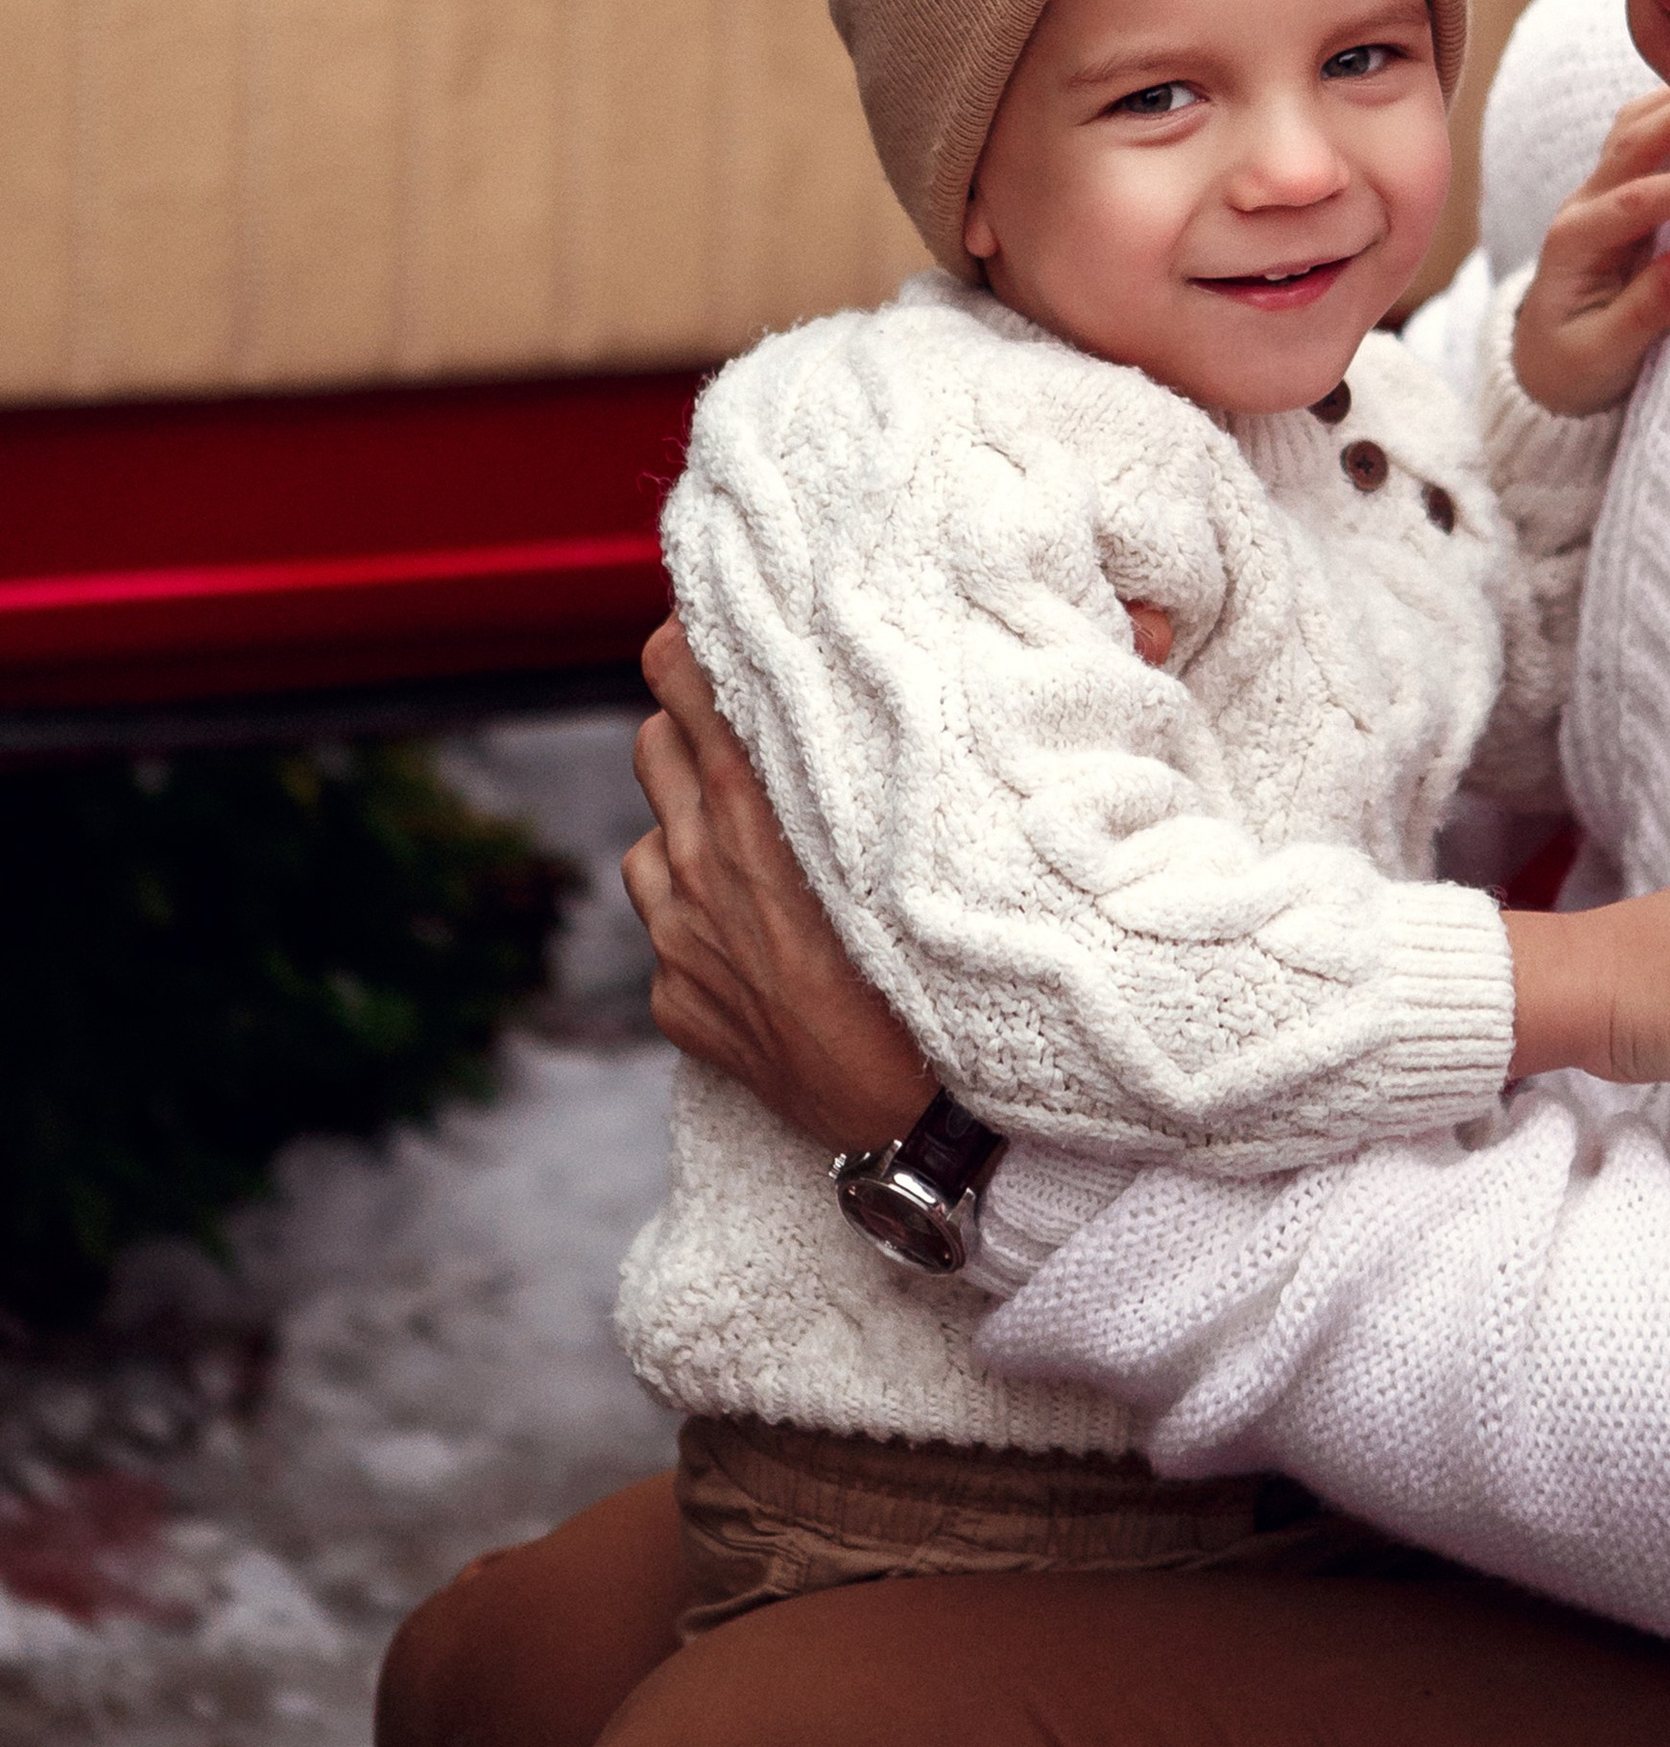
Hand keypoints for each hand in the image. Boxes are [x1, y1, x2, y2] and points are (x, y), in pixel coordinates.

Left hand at [624, 619, 933, 1153]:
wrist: (913, 1122)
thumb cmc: (942, 970)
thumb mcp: (908, 846)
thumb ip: (867, 762)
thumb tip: (892, 681)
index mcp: (757, 811)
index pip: (680, 684)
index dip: (685, 644)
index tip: (708, 624)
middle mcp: (701, 865)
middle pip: (651, 745)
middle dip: (688, 728)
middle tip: (744, 730)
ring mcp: (677, 938)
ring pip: (649, 837)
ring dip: (687, 828)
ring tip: (754, 851)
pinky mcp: (673, 1000)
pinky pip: (665, 931)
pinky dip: (699, 922)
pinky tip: (760, 944)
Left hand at [1511, 91, 1669, 416]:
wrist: (1548, 360)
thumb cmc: (1575, 364)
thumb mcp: (1602, 356)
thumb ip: (1644, 313)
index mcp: (1574, 244)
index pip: (1630, 202)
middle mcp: (1583, 206)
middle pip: (1630, 142)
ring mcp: (1601, 193)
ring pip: (1635, 126)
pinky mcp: (1623, 194)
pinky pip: (1648, 138)